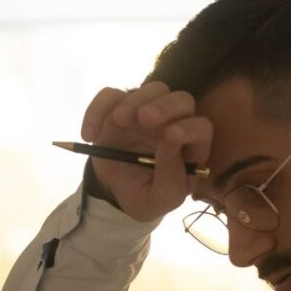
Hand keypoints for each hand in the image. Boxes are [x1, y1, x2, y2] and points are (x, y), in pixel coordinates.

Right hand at [81, 81, 212, 222]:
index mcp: (191, 147)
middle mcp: (174, 123)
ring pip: (152, 90)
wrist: (115, 192)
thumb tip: (170, 143)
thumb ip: (171, 178)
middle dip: (165, 106)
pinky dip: (98, 110)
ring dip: (134, 101)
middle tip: (144, 118)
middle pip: (182, 100)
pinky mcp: (120, 106)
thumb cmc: (146, 196)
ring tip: (117, 121)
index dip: (189, 129)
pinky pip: (111, 96)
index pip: (201, 128)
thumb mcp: (160, 200)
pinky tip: (90, 135)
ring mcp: (148, 111)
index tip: (170, 136)